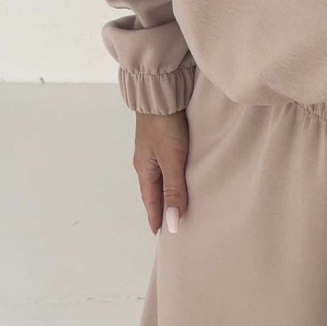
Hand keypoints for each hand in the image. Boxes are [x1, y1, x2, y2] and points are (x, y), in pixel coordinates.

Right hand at [133, 111, 189, 234]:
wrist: (162, 93)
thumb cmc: (165, 125)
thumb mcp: (171, 160)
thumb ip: (174, 189)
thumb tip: (171, 221)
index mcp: (145, 169)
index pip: (151, 201)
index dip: (157, 217)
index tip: (160, 232)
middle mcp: (148, 161)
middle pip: (155, 190)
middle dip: (162, 207)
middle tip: (169, 222)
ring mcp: (155, 149)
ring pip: (162, 177)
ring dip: (168, 191)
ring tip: (177, 202)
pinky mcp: (165, 137)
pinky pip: (169, 164)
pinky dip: (174, 175)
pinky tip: (181, 175)